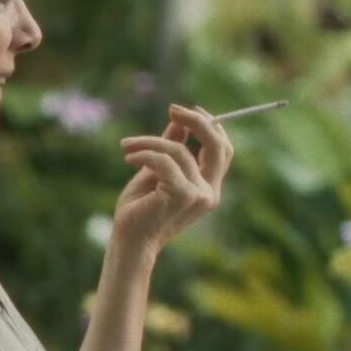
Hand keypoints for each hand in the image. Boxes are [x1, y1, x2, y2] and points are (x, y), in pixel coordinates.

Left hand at [111, 103, 233, 256]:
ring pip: (179, 151)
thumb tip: (179, 123)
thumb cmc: (139, 210)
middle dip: (196, 121)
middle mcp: (210, 193)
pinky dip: (144, 154)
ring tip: (127, 147)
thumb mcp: (155, 173)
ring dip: (149, 142)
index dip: (210, 125)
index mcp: (208, 188)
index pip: (223, 150)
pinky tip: (128, 157)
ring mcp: (199, 196)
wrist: (128, 241)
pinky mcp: (182, 196)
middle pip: (217, 144)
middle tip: (172, 109)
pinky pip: (164, 161)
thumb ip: (170, 149)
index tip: (184, 112)